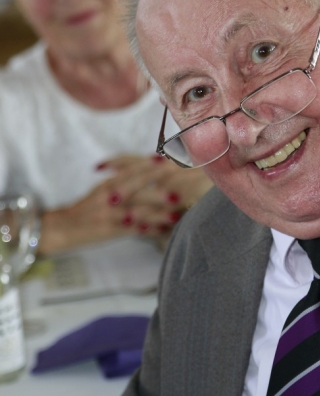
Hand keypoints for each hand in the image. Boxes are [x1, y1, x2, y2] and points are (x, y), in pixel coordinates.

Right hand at [38, 155, 211, 254]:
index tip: (168, 163)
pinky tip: (162, 232)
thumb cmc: (87, 208)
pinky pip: (131, 231)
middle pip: (135, 190)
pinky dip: (148, 232)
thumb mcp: (102, 189)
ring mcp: (108, 214)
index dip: (148, 167)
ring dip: (157, 215)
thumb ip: (123, 180)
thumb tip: (150, 170)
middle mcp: (108, 196)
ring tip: (176, 216)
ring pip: (136, 212)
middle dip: (157, 190)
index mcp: (108, 184)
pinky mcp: (108, 231)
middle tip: (179, 191)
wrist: (63, 228)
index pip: (130, 171)